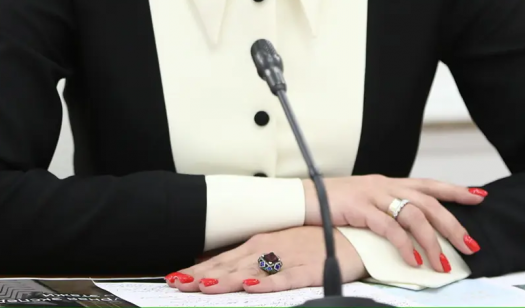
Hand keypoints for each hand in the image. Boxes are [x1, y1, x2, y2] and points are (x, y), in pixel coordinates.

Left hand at [165, 226, 364, 293]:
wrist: (350, 237)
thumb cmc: (311, 243)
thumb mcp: (274, 246)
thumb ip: (245, 258)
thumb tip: (212, 263)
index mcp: (258, 244)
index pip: (221, 260)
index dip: (197, 270)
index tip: (174, 278)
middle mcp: (269, 249)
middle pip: (230, 266)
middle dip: (202, 276)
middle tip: (178, 284)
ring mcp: (287, 258)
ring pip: (252, 271)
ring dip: (227, 279)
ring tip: (205, 286)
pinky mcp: (308, 269)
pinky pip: (285, 278)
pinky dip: (268, 283)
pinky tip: (252, 287)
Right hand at [304, 175, 486, 271]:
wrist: (304, 197)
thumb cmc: (335, 203)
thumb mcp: (368, 202)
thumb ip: (389, 210)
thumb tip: (412, 229)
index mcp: (390, 183)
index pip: (430, 185)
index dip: (455, 190)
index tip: (479, 197)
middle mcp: (386, 186)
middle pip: (429, 202)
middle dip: (453, 224)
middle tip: (470, 245)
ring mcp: (374, 195)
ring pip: (414, 215)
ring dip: (431, 241)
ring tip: (442, 263)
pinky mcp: (360, 208)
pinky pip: (389, 227)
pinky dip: (403, 244)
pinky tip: (412, 259)